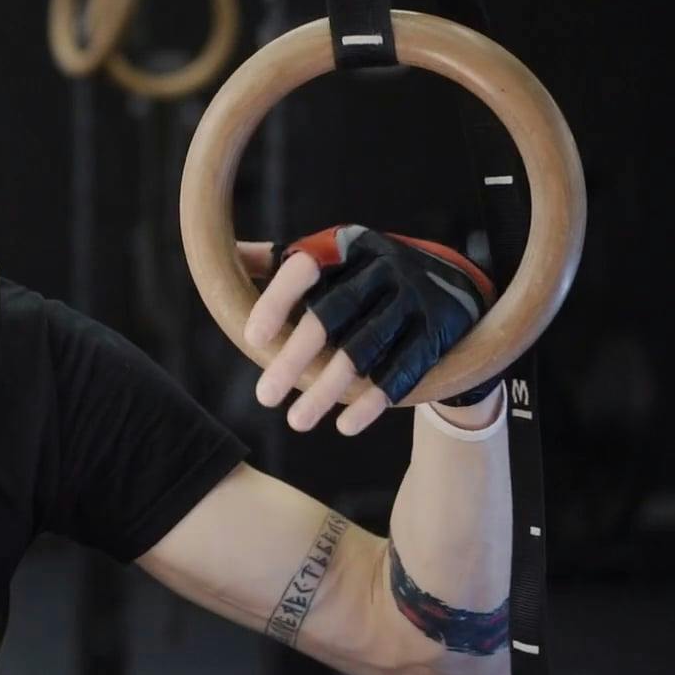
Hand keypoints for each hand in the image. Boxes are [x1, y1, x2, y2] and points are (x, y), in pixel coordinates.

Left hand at [241, 225, 496, 435]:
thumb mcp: (331, 261)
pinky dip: (372, 401)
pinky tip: (345, 426)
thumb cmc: (364, 279)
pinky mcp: (435, 332)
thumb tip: (223, 255)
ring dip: (328, 390)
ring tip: (296, 422)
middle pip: (331, 315)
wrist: (451, 290)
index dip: (277, 301)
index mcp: (345, 247)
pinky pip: (402, 371)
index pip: (304, 269)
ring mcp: (412, 299)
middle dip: (295, 358)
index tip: (251, 338)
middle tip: (263, 398)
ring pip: (364, 349)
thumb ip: (280, 263)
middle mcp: (380, 268)